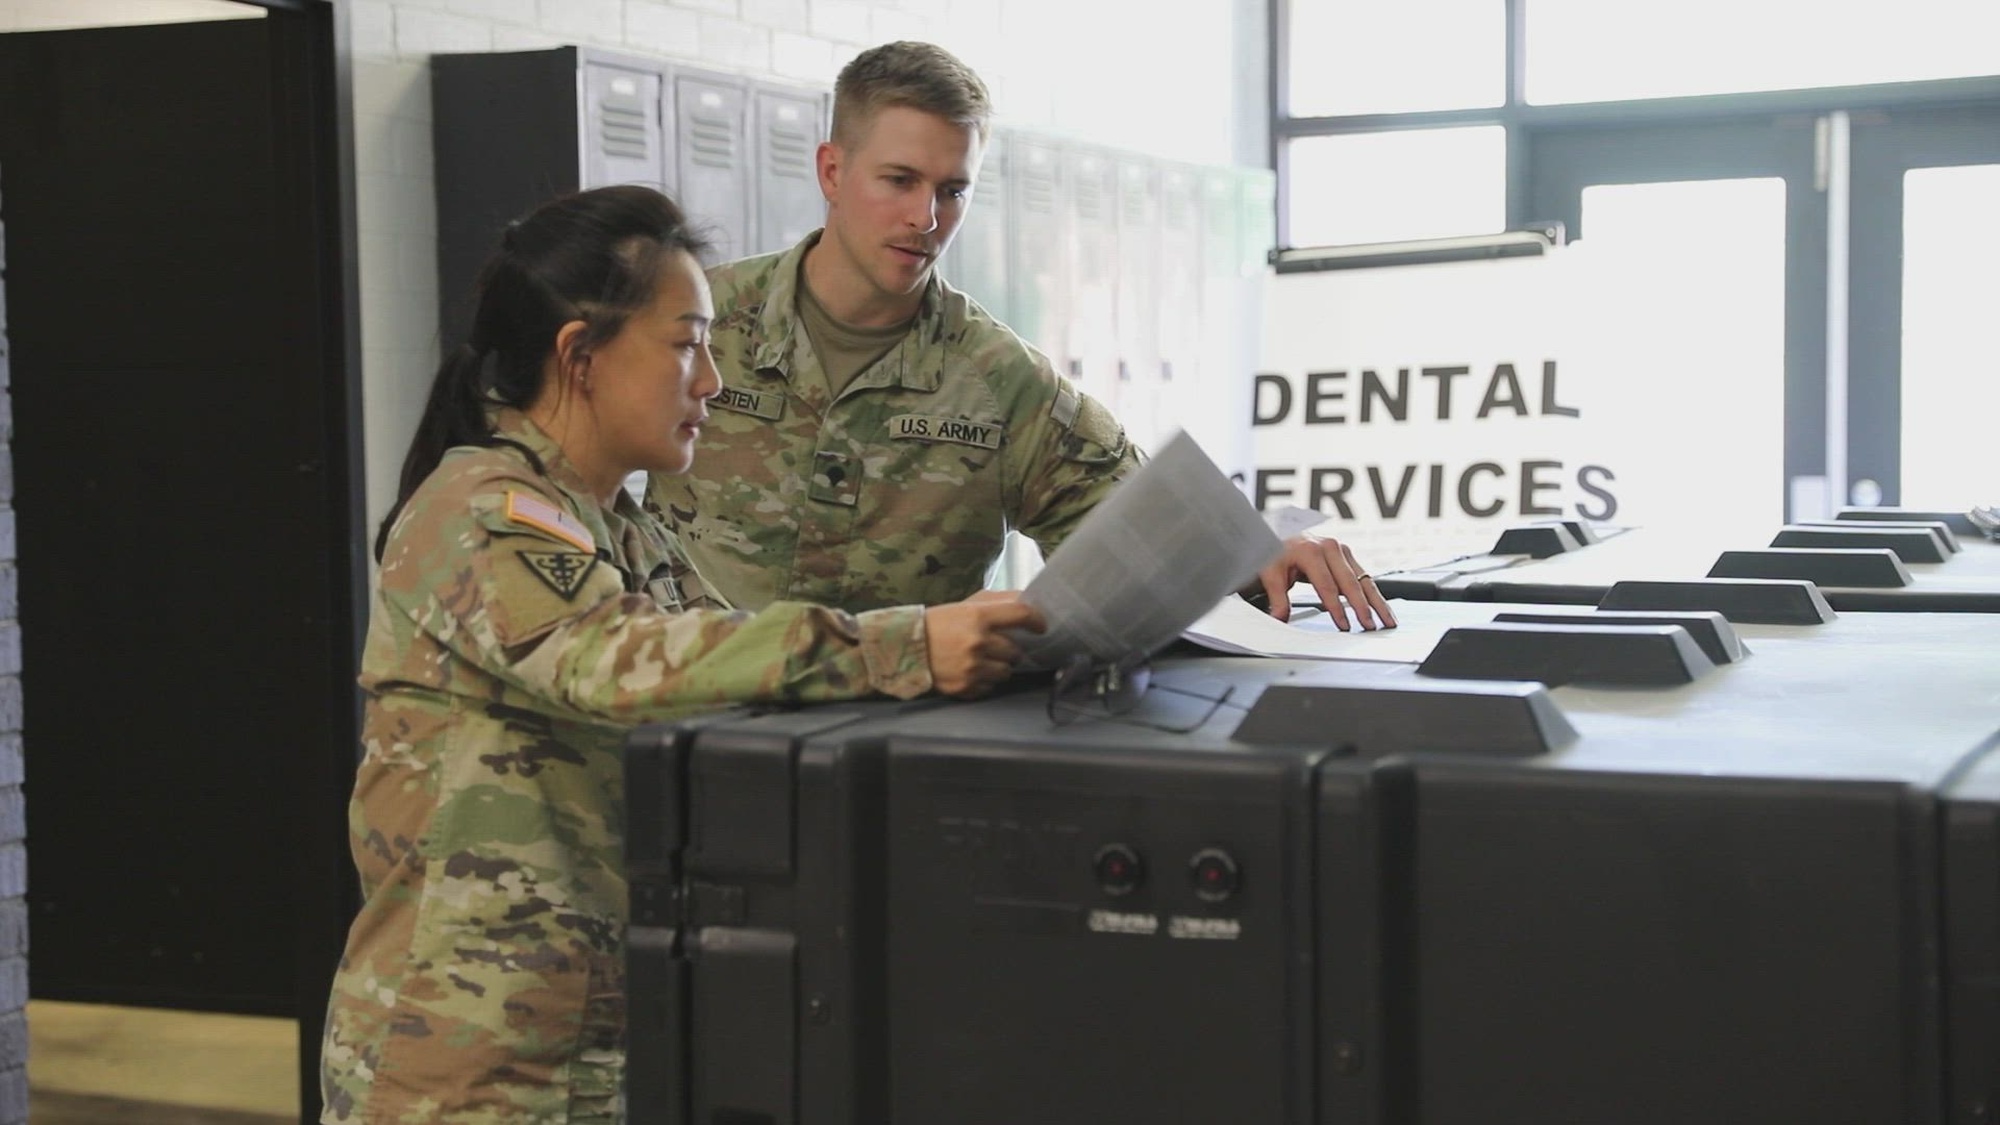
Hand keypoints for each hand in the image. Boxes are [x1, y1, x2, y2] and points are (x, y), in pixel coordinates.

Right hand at [923, 593, 1046, 697]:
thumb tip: (1027, 601)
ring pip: (1006, 672)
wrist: (905, 647)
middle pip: (1016, 651)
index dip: (1037, 620)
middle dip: (1009, 650)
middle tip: (997, 648)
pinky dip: (984, 681)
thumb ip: (997, 602)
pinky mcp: (966, 686)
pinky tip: (970, 672)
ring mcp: (973, 667)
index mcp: (979, 616)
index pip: (1022, 614)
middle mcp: (979, 642)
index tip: (1040, 627)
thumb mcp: (966, 605)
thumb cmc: (939, 623)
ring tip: (982, 661)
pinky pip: (990, 687)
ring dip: (999, 667)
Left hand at [1254, 533, 1397, 630]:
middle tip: (1370, 626)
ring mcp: (1341, 550)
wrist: (1280, 532)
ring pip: (1363, 579)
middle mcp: (1330, 547)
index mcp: (1311, 551)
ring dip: (1377, 601)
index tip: (1343, 625)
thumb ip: (1277, 597)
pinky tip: (1382, 608)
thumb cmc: (1276, 551)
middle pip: (1351, 582)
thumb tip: (1280, 618)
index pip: (1327, 585)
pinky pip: (1363, 577)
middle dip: (1362, 607)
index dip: (1336, 608)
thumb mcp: (1270, 572)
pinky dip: (1373, 594)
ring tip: (1387, 620)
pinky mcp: (1347, 556)